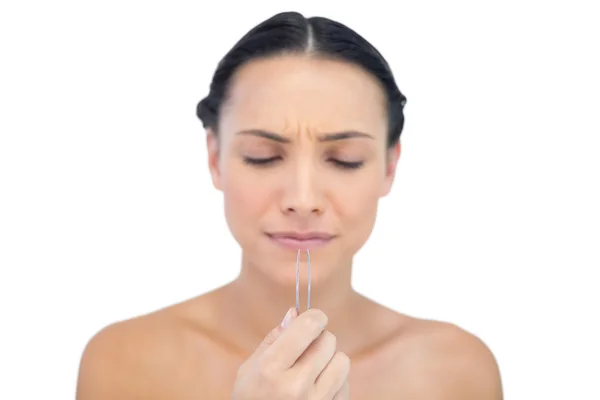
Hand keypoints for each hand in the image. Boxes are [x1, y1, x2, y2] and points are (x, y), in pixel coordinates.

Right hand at [231, 308, 349, 398]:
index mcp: (272, 369)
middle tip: (306, 349)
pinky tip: (316, 389)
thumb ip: (274, 339)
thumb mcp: (250, 368)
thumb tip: (296, 312)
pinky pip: (346, 384)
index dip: (314, 316)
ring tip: (312, 370)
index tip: (312, 319)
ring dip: (330, 360)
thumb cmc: (250, 399)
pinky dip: (334, 381)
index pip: (309, 326)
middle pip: (328, 340)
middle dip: (319, 339)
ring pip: (342, 361)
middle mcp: (296, 386)